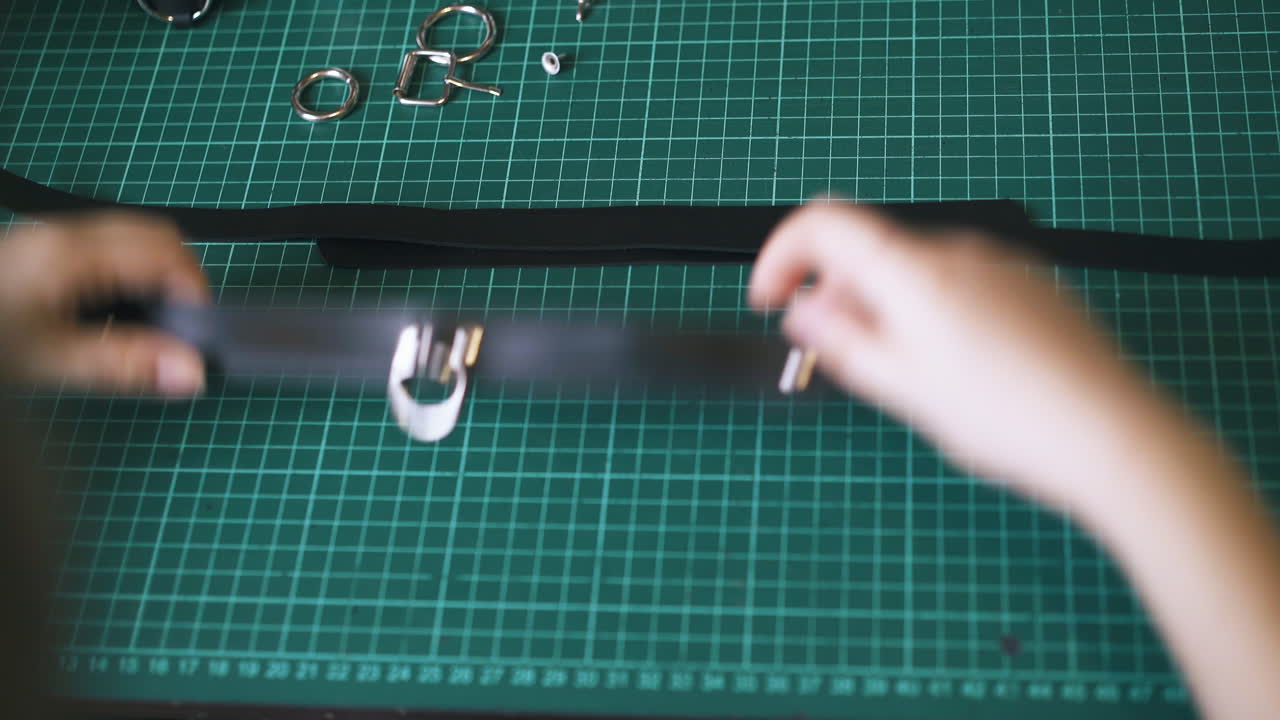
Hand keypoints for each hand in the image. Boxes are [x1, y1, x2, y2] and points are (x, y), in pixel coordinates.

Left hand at [0, 212, 208, 395]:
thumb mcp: (52, 360)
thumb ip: (125, 364)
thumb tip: (192, 373)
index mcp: (72, 252)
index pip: (164, 251)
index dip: (195, 288)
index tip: (198, 331)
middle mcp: (65, 230)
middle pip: (155, 233)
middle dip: (182, 275)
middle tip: (181, 325)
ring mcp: (52, 232)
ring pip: (133, 235)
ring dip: (157, 270)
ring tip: (151, 319)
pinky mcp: (43, 244)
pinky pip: (107, 243)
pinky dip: (130, 268)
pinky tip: (115, 308)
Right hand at [749, 200, 1178, 510]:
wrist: (1113, 433)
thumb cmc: (1006, 419)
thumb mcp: (905, 390)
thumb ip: (845, 342)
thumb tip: (802, 310)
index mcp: (913, 271)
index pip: (823, 224)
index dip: (781, 254)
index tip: (769, 300)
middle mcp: (955, 251)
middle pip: (871, 252)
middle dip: (838, 296)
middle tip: (840, 360)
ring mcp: (999, 264)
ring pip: (915, 272)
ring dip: (886, 308)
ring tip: (907, 379)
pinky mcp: (1032, 286)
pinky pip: (960, 284)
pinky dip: (932, 312)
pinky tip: (958, 371)